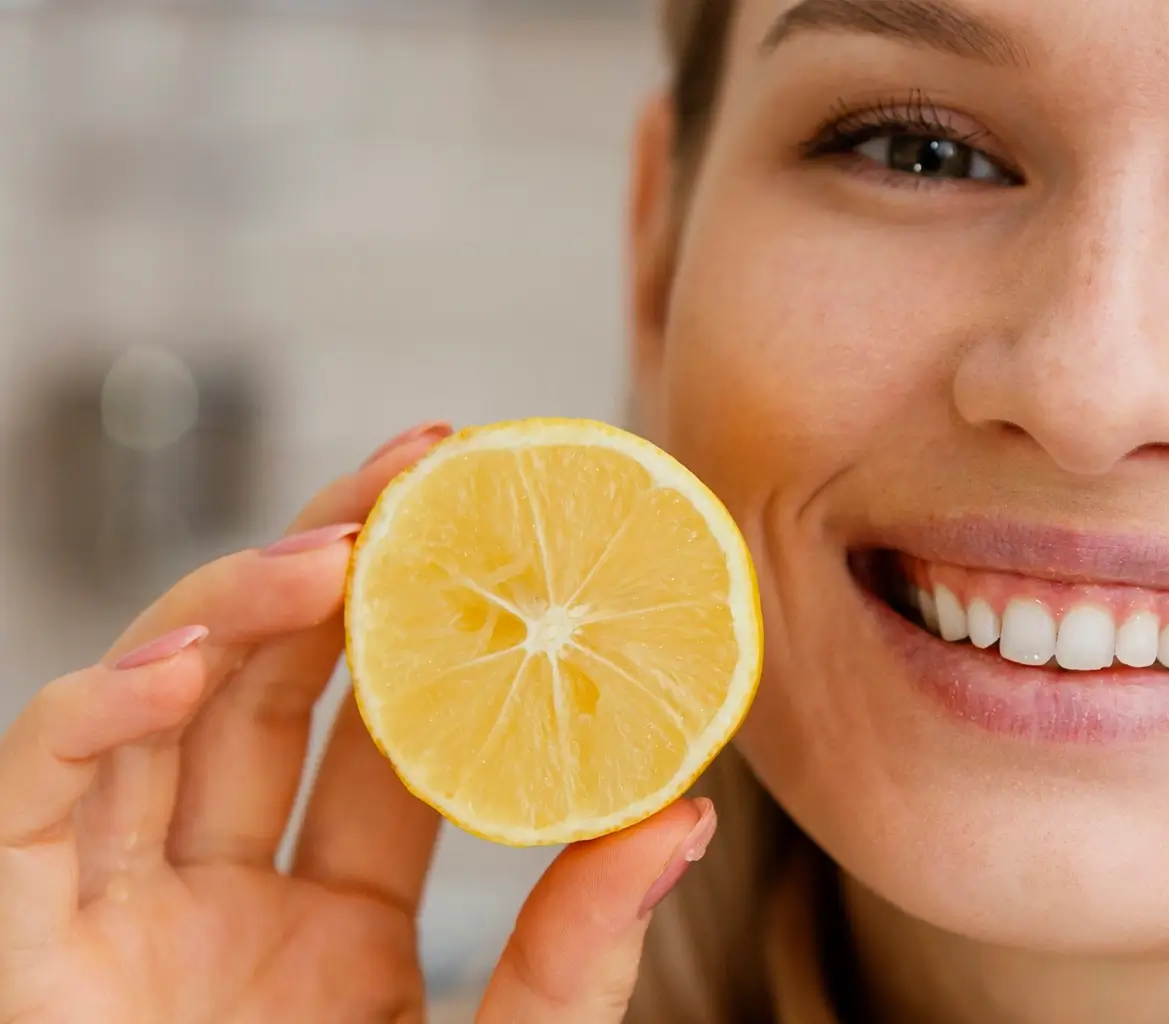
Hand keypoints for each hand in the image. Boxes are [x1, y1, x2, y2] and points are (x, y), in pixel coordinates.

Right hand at [0, 422, 717, 1022]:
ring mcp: (117, 923)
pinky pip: (29, 806)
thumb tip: (685, 812)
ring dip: (230, 610)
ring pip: (152, 712)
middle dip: (339, 563)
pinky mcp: (22, 955)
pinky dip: (88, 718)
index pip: (381, 738)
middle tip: (432, 465)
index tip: (505, 527)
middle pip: (267, 689)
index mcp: (332, 930)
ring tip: (340, 545)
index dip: (434, 630)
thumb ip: (578, 958)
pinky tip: (180, 663)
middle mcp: (218, 906)